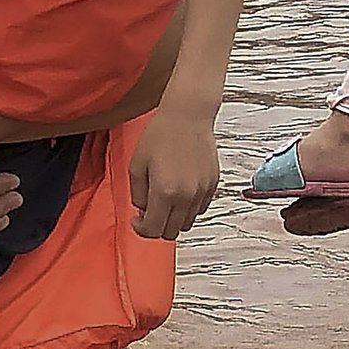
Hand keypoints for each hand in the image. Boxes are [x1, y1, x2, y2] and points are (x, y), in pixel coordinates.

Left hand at [129, 106, 220, 238]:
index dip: (141, 229)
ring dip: (173, 219)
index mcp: (164, 192)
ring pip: (187, 223)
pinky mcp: (212, 185)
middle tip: (149, 211)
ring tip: (165, 200)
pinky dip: (187, 208)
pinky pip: (199, 209)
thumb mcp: (136, 164)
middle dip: (156, 226)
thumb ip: (137, 194)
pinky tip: (179, 191)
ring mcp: (202, 192)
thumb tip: (143, 210)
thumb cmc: (160, 135)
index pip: (153, 230)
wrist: (188, 116)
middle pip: (171, 232)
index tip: (137, 220)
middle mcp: (186, 196)